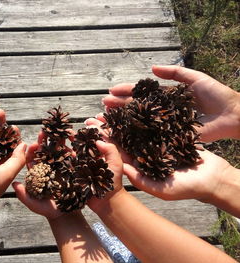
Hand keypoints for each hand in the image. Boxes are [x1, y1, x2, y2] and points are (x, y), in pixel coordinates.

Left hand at [12, 132, 64, 219]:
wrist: (65, 215)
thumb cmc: (47, 210)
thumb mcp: (33, 203)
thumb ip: (24, 195)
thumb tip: (14, 184)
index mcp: (37, 173)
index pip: (33, 159)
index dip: (32, 151)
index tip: (33, 143)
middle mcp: (47, 168)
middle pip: (45, 152)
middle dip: (45, 141)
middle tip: (45, 131)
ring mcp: (60, 168)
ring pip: (58, 152)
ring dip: (58, 141)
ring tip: (60, 131)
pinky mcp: (71, 170)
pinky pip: (71, 158)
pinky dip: (72, 149)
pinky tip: (73, 141)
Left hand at [84, 116, 237, 203]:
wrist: (212, 177)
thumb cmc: (187, 187)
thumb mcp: (162, 188)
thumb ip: (141, 179)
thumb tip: (121, 169)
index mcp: (137, 166)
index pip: (116, 153)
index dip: (103, 144)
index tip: (90, 133)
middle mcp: (142, 153)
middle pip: (120, 139)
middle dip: (106, 128)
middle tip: (91, 117)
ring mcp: (153, 143)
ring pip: (132, 128)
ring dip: (119, 118)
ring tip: (105, 106)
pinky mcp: (165, 133)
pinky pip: (150, 122)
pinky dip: (140, 112)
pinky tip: (130, 103)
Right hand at [103, 65, 239, 141]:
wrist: (232, 115)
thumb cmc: (215, 95)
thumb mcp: (195, 78)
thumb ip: (175, 73)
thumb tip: (151, 68)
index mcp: (166, 96)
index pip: (142, 92)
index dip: (127, 91)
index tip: (111, 90)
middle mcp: (162, 110)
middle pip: (137, 107)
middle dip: (119, 105)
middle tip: (103, 104)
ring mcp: (165, 123)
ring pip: (140, 121)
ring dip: (123, 119)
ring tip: (106, 117)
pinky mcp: (170, 136)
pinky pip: (152, 135)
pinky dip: (137, 135)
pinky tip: (123, 134)